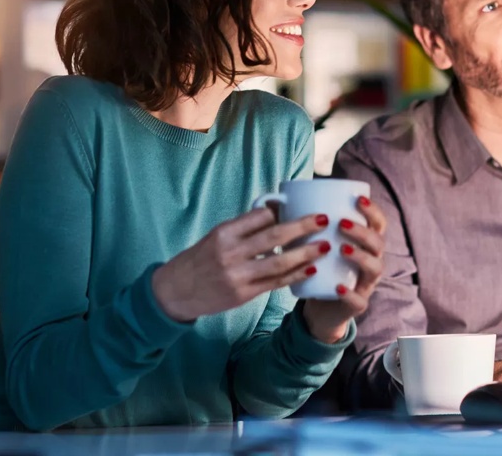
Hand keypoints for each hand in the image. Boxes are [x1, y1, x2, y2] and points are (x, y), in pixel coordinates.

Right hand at [152, 208, 329, 322]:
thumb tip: (275, 212)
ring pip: (279, 263)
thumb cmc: (198, 259)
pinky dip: (295, 275)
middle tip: (324, 220)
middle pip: (274, 237)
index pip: (259, 216)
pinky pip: (275, 283)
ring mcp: (238, 275)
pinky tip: (311, 269)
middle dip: (302, 227)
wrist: (175, 292)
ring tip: (325, 245)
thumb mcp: (215, 237)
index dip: (281, 210)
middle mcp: (230, 253)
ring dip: (306, 253)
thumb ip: (243, 228)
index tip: (298, 206)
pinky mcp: (243, 294)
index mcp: (223, 233)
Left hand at [301, 195, 387, 343]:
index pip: (378, 224)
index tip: (358, 199)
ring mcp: (366, 284)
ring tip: (341, 248)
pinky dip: (350, 293)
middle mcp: (371, 261)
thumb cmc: (321, 270)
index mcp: (364, 244)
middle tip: (341, 223)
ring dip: (360, 256)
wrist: (321, 309)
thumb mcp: (317, 245)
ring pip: (375, 268)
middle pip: (378, 243)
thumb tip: (278, 200)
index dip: (373, 211)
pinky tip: (338, 287)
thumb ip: (306, 225)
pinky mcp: (356, 305)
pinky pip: (359, 300)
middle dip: (363, 231)